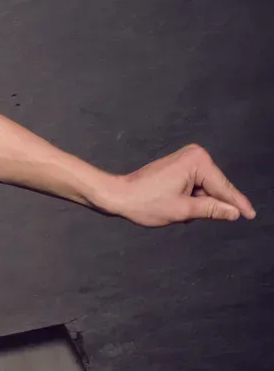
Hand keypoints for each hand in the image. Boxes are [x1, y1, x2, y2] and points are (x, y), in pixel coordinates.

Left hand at [107, 144, 254, 227]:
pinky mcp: (181, 166)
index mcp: (198, 161)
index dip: (237, 204)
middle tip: (183, 214)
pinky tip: (172, 204)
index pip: (223, 187)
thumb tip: (234, 212)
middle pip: (214, 188)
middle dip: (205, 205)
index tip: (251, 215)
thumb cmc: (145, 202)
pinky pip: (194, 187)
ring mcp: (188, 159)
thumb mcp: (182, 211)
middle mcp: (195, 155)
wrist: (119, 195)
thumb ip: (211, 210)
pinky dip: (188, 200)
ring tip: (172, 208)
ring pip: (204, 190)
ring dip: (195, 205)